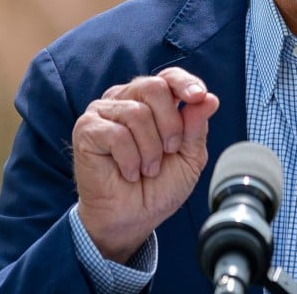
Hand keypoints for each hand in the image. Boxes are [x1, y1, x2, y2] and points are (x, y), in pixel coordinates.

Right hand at [72, 67, 220, 262]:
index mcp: (153, 102)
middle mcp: (126, 99)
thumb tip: (209, 99)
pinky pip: (116, 133)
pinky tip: (129, 173)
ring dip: (150, 149)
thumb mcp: (189, 158)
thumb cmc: (158, 187)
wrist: (132, 219)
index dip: (185, 83)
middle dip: (170, 124)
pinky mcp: (87, 129)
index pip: (169, 77)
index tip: (198, 96)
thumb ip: (197, 127)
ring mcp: (104, 112)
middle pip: (154, 87)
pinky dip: (130, 159)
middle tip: (169, 151)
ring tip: (147, 169)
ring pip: (137, 112)